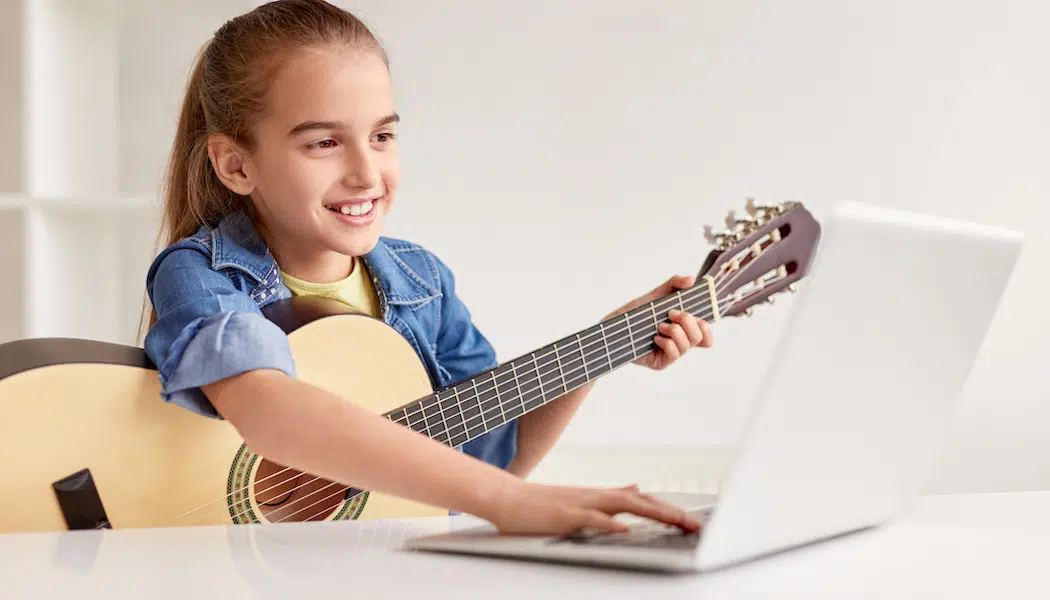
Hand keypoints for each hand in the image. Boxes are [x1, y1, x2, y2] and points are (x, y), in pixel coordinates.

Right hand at [481, 481, 700, 535]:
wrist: (505, 497)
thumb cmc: (539, 504)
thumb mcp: (582, 499)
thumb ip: (610, 496)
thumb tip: (636, 489)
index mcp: (601, 496)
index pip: (643, 501)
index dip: (669, 510)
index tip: (692, 523)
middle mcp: (597, 496)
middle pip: (642, 502)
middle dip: (672, 514)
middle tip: (696, 526)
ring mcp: (582, 504)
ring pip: (625, 506)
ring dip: (654, 514)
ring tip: (678, 523)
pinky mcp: (565, 515)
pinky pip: (591, 519)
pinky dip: (610, 524)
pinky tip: (626, 530)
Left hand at [605, 274, 713, 370]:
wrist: (613, 326)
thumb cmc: (634, 313)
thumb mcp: (655, 295)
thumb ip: (674, 284)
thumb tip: (691, 280)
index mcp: (683, 329)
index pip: (706, 336)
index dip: (706, 327)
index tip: (693, 313)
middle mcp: (680, 343)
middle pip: (701, 338)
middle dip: (688, 321)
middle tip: (671, 313)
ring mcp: (671, 354)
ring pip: (688, 346)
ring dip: (674, 331)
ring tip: (658, 325)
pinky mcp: (661, 362)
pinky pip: (674, 354)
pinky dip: (666, 342)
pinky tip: (654, 338)